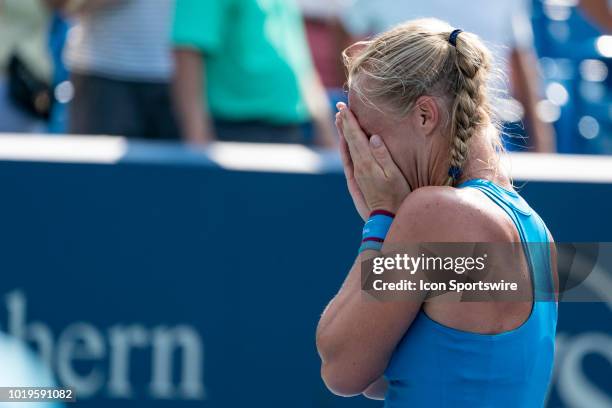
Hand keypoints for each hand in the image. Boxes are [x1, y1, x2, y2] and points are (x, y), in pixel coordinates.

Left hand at [336, 103, 410, 218]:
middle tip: (339, 107)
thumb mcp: (395, 175)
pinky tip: (344, 141)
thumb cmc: (397, 195)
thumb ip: (384, 155)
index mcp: (367, 163)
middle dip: (344, 123)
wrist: (387, 217)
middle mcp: (359, 166)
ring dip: (343, 132)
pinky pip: (348, 158)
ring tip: (339, 119)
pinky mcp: (357, 178)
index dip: (350, 121)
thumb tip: (373, 137)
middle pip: (349, 140)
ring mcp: (357, 173)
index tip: (344, 107)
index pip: (356, 137)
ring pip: (347, 148)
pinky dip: (345, 146)